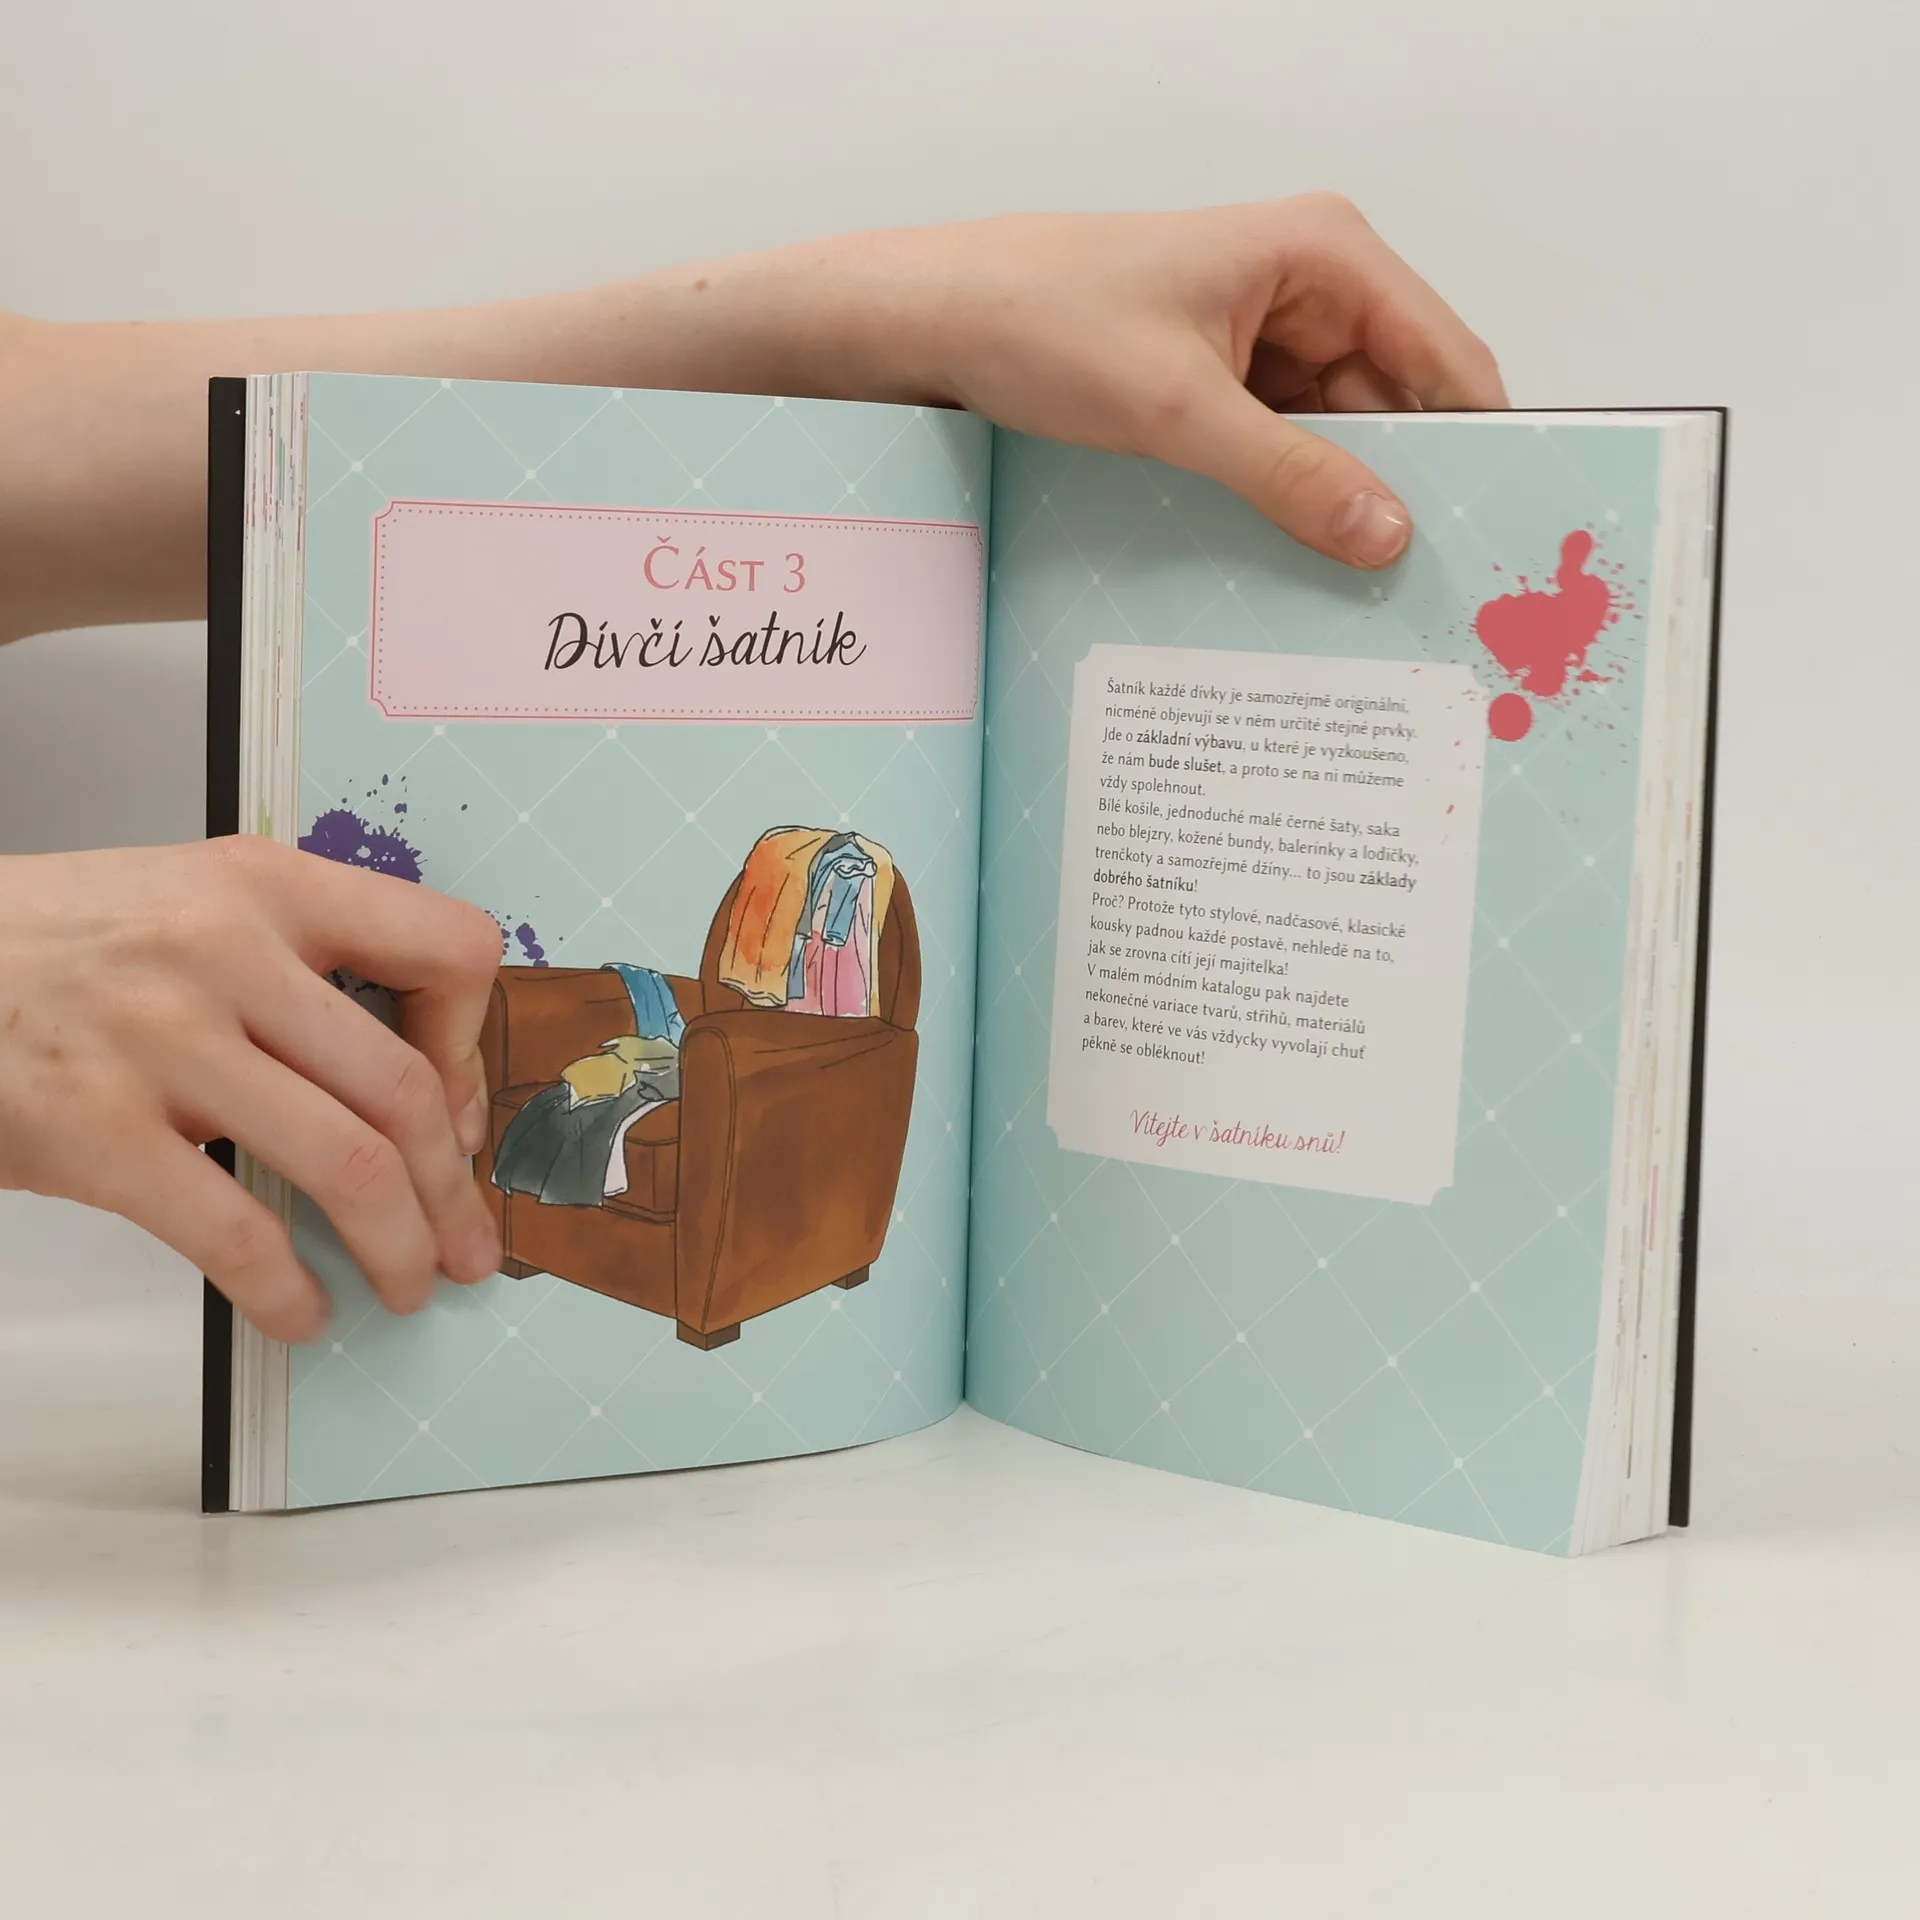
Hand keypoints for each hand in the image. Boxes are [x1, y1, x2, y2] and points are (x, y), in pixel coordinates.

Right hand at [0, 838, 504, 1341]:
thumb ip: (300, 964)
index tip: (460, 1111)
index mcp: (269, 886)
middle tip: (470, 1246)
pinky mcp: (95, 1128)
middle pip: (403, 1091)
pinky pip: (237, 1232)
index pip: (447, 950)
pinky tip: (300, 1312)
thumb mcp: (193, 901)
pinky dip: (287, 1291)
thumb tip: (408, 1090)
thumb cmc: (55, 943)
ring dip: (399, 1248)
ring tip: (408, 1286)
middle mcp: (228, 952)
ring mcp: (162, 1040)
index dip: (474, 1046)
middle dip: (454, 1191)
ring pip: (349, 1165)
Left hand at [844, 196, 1506, 567]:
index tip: (1494, 532)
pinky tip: (1296, 555)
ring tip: (1362, 588)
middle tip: (1426, 587)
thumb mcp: (1179, 411)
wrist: (940, 322)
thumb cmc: (1045, 321)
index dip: (1475, 444)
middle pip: (1397, 403)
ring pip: (1340, 433)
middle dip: (1404, 486)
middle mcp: (1311, 285)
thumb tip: (1386, 534)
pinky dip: (1290, 494)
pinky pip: (1284, 444)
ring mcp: (1266, 334)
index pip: (1444, 357)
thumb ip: (1290, 475)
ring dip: (1341, 500)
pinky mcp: (1224, 377)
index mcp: (1325, 255)